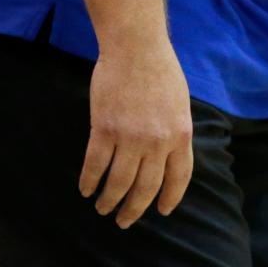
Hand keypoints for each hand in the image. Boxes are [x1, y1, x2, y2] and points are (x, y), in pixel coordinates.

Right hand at [79, 40, 192, 228]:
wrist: (136, 45)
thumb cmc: (160, 68)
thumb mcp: (180, 103)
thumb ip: (175, 131)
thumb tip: (167, 158)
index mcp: (181, 134)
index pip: (178, 178)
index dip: (169, 198)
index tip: (161, 211)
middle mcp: (157, 142)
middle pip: (146, 187)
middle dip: (134, 210)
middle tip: (124, 221)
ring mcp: (130, 137)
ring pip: (119, 182)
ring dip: (110, 200)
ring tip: (103, 208)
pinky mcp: (104, 129)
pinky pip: (95, 164)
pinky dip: (89, 181)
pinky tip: (86, 189)